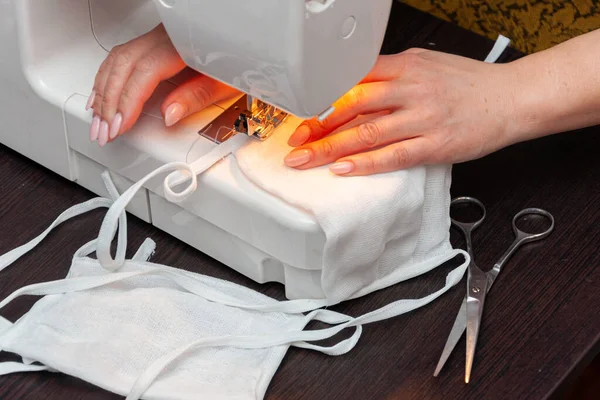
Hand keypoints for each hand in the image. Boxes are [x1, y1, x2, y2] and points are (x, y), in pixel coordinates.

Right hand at [88, 24, 239, 145]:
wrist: (245, 41)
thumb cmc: (238, 61)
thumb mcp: (225, 84)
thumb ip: (196, 97)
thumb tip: (169, 114)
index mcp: (179, 46)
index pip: (143, 73)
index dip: (127, 102)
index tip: (118, 125)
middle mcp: (162, 38)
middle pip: (123, 67)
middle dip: (108, 103)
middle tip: (103, 131)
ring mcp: (155, 38)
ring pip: (117, 61)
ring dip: (104, 93)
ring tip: (98, 121)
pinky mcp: (153, 43)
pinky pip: (121, 58)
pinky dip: (107, 78)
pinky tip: (101, 95)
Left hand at [284, 49, 517, 175]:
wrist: (511, 98)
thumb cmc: (467, 83)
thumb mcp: (425, 64)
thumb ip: (390, 73)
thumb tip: (352, 87)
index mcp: (404, 65)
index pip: (352, 79)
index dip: (321, 97)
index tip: (299, 112)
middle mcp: (410, 89)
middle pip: (352, 106)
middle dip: (317, 125)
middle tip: (294, 141)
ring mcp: (423, 118)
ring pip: (366, 133)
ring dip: (330, 148)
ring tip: (305, 160)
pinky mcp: (435, 144)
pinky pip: (393, 156)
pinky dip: (364, 163)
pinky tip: (342, 169)